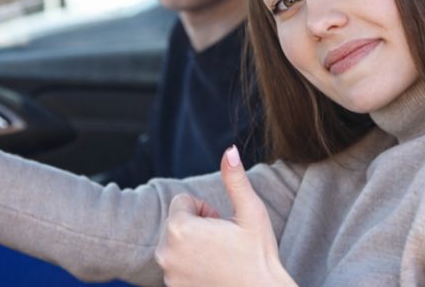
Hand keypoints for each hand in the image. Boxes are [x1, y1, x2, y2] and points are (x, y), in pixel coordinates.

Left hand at [155, 146, 295, 286]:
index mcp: (180, 229)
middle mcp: (165, 252)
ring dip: (193, 245)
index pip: (182, 201)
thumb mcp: (251, 211)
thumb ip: (235, 179)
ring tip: (219, 257)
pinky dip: (190, 265)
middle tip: (222, 241)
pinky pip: (176, 264)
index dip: (206, 209)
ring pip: (176, 243)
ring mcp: (167, 274)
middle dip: (197, 226)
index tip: (222, 224)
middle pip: (177, 222)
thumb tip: (230, 150)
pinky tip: (213, 272)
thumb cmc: (258, 255)